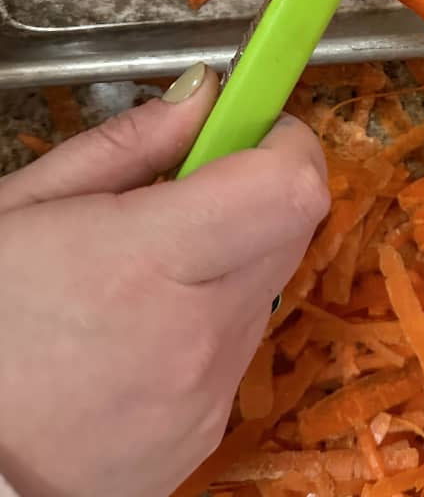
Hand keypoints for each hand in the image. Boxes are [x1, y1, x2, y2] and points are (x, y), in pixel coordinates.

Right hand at [0, 65, 329, 496]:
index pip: (289, 188)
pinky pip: (238, 352)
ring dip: (230, 263)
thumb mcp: (27, 204)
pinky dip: (209, 326)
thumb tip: (207, 94)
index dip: (285, 143)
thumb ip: (130, 143)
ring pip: (265, 289)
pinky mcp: (207, 434)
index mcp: (146, 264)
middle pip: (291, 230)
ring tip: (148, 277)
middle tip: (189, 195)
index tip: (253, 126)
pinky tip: (142, 336)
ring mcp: (206, 397)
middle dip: (258, 194)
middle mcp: (195, 338)